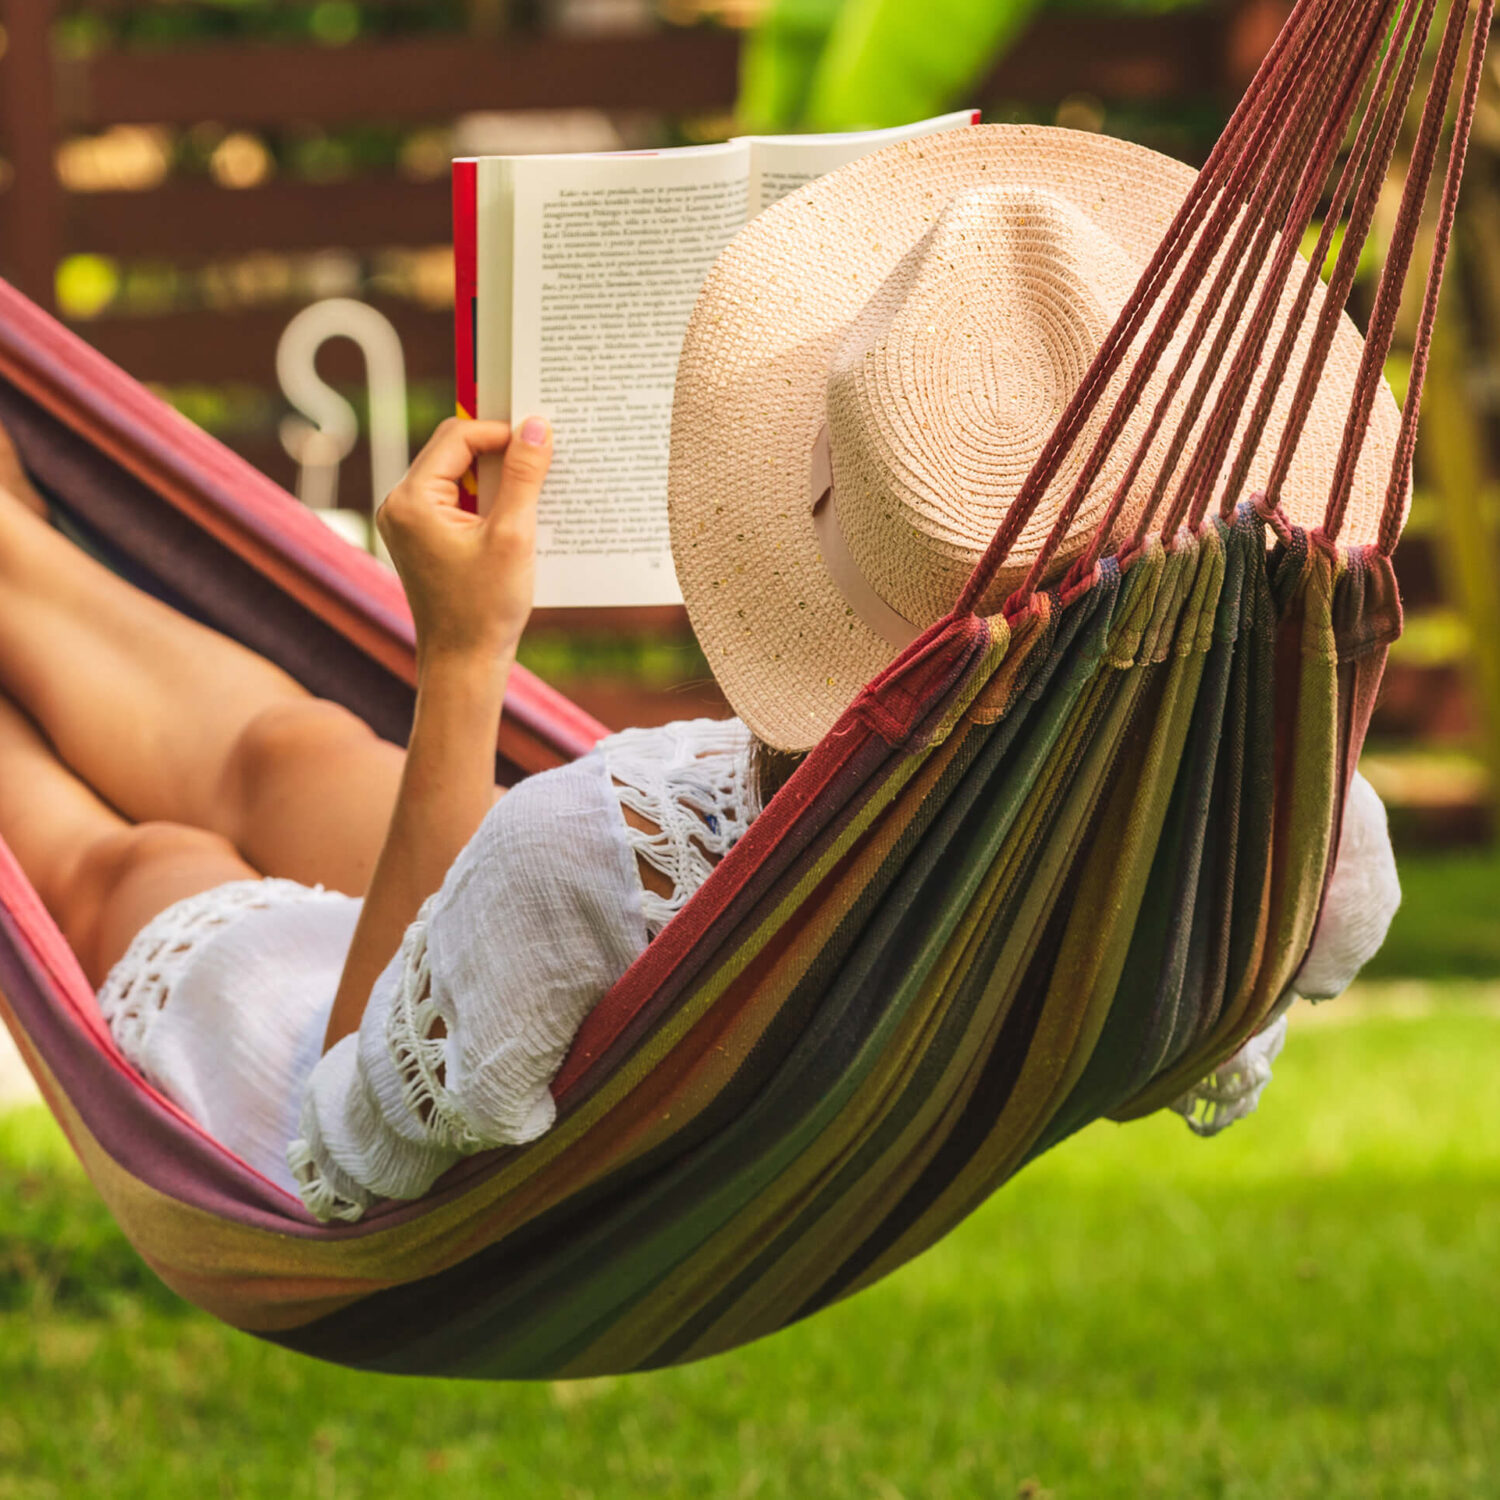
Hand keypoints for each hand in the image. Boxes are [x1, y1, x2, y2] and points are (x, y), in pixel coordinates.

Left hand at [376, 416, 552, 666]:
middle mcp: (400, 505)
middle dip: (499, 451)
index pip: (457, 437)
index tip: (541, 440)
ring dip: (496, 477)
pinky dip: (487, 499)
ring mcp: (409, 523)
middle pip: (454, 451)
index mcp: (412, 500)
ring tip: (533, 488)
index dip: (501, 432)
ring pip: (457, 475)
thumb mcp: (513, 536)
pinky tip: (517, 514)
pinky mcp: (423, 539)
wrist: (464, 664)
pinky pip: (456, 501)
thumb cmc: (485, 608)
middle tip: (541, 456)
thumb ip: (523, 477)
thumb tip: (536, 427)